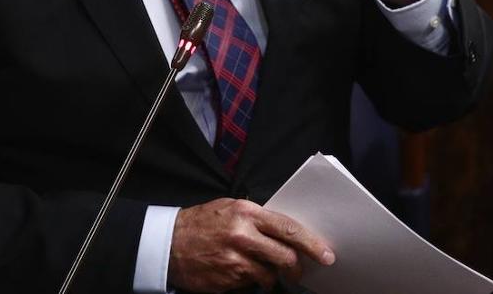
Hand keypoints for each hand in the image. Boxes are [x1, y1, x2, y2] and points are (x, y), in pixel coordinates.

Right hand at [168, 198, 334, 292]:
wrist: (167, 243)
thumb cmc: (201, 223)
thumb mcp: (229, 208)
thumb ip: (258, 218)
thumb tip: (286, 232)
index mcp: (246, 213)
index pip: (288, 229)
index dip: (311, 244)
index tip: (326, 254)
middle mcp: (242, 236)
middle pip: (285, 257)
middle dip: (296, 267)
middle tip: (298, 271)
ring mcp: (234, 262)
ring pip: (269, 275)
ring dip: (270, 275)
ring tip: (256, 267)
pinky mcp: (227, 281)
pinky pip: (250, 285)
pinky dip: (250, 281)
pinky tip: (237, 271)